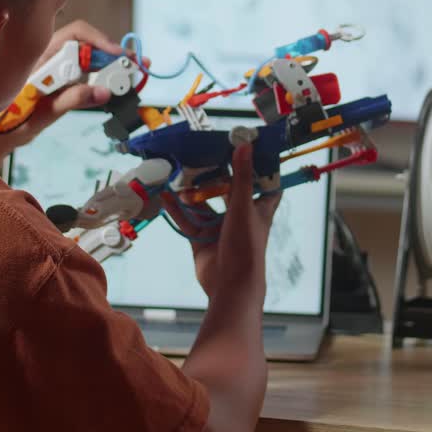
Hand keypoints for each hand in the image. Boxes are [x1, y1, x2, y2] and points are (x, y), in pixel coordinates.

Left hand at [0, 20, 128, 174]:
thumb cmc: (9, 121)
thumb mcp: (42, 112)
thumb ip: (71, 99)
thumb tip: (103, 92)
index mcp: (41, 57)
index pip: (75, 34)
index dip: (99, 40)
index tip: (118, 55)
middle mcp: (50, 60)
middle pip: (88, 47)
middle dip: (114, 56)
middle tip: (138, 65)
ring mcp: (57, 73)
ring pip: (89, 63)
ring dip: (112, 69)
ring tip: (134, 76)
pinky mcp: (61, 87)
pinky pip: (85, 79)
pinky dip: (103, 82)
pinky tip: (117, 87)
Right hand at [162, 144, 280, 300]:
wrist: (230, 286)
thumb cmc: (246, 246)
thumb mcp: (243, 207)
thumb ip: (241, 177)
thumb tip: (245, 145)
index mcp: (258, 209)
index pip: (265, 185)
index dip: (259, 168)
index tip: (248, 149)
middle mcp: (240, 217)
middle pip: (227, 191)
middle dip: (214, 176)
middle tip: (201, 155)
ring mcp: (220, 228)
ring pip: (204, 205)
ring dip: (192, 193)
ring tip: (178, 173)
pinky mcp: (202, 240)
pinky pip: (188, 220)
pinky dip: (177, 210)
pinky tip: (166, 196)